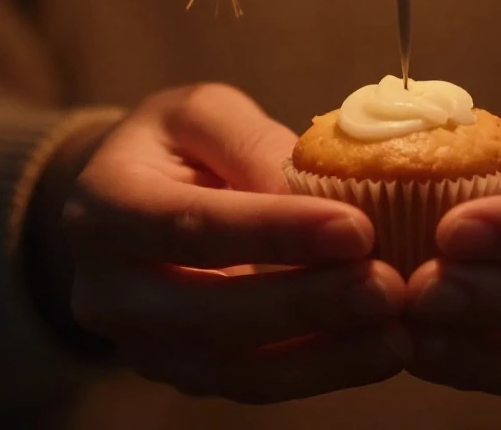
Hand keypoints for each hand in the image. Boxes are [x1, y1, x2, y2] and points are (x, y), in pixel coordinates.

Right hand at [44, 84, 408, 402]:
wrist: (134, 205)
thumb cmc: (179, 147)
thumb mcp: (203, 115)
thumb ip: (251, 142)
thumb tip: (316, 189)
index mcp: (103, 210)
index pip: (192, 227)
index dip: (276, 232)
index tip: (357, 228)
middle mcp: (108, 292)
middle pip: (211, 311)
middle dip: (308, 302)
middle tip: (388, 285)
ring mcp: (144, 346)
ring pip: (236, 367)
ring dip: (325, 354)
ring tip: (397, 329)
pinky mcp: (185, 376)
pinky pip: (256, 385)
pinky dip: (323, 371)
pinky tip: (380, 348)